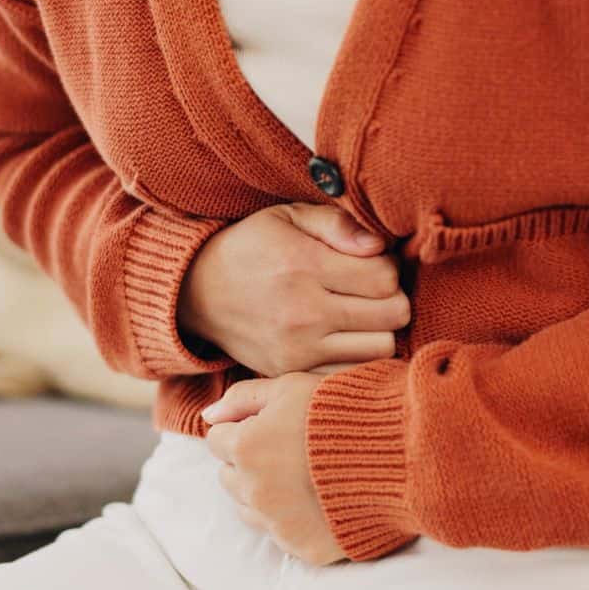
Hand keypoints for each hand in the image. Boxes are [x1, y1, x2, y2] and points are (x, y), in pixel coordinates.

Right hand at [179, 203, 410, 376]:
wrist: (196, 293)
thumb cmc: (251, 247)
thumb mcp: (287, 217)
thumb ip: (336, 224)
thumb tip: (379, 246)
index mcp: (303, 266)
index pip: (385, 277)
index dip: (390, 267)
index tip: (373, 263)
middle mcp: (302, 312)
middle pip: (392, 315)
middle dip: (392, 299)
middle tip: (372, 291)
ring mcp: (297, 349)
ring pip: (380, 349)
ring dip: (380, 330)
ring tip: (361, 315)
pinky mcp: (291, 372)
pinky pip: (351, 372)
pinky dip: (357, 357)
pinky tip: (345, 338)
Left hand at [203, 372, 344, 565]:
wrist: (401, 452)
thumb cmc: (347, 410)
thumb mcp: (293, 386)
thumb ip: (244, 397)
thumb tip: (208, 414)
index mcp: (246, 447)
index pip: (217, 441)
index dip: (243, 429)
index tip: (272, 425)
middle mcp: (254, 491)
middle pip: (228, 477)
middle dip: (248, 463)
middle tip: (288, 449)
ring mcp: (279, 524)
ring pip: (249, 509)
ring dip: (265, 493)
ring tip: (304, 474)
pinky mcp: (304, 547)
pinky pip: (282, 534)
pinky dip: (293, 518)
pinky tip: (320, 499)